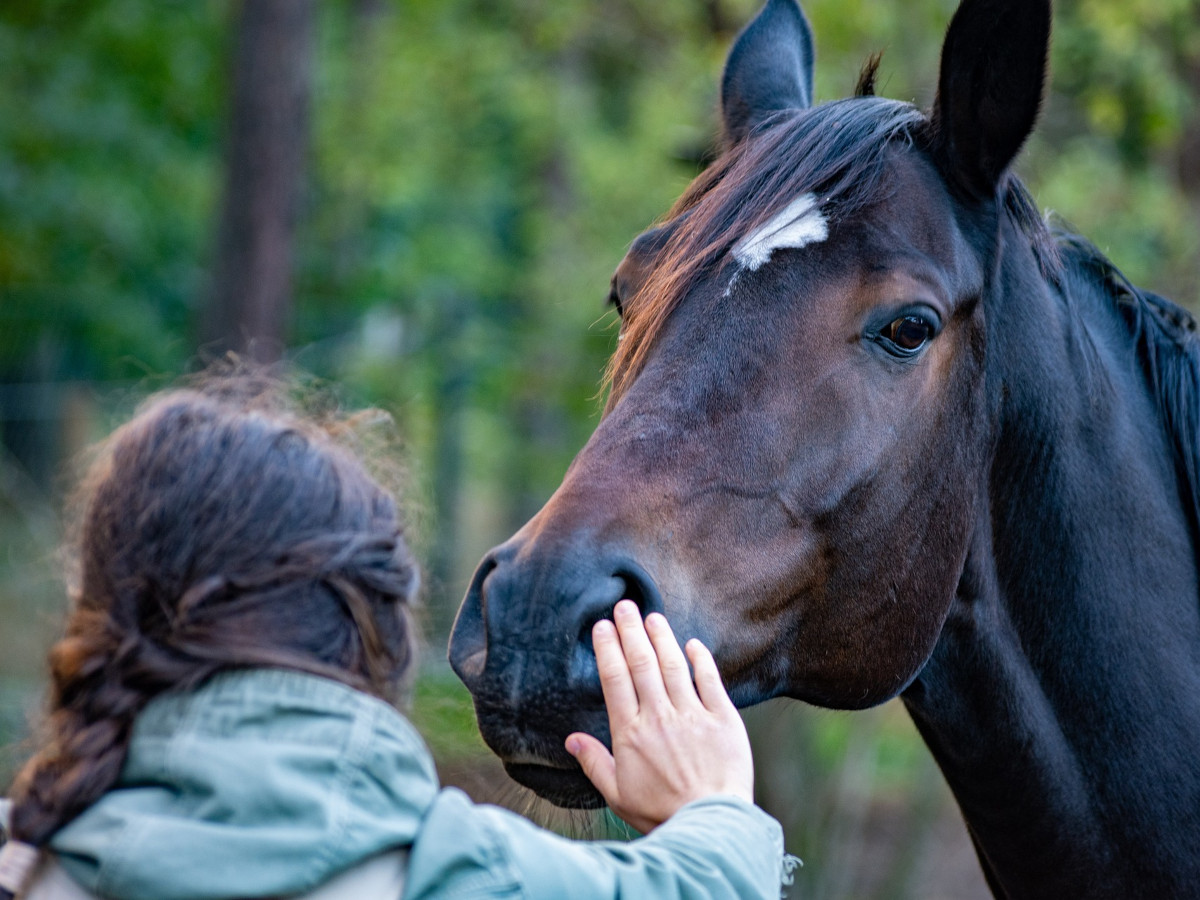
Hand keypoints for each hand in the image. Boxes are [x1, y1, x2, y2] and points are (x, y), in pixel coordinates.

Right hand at [564, 599, 753, 832]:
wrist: (710, 826)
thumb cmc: (661, 814)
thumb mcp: (617, 794)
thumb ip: (594, 763)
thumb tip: (571, 740)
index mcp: (631, 734)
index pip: (615, 680)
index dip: (607, 649)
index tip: (602, 627)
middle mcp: (659, 717)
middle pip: (641, 664)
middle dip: (630, 631)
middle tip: (623, 606)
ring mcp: (692, 716)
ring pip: (673, 666)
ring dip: (661, 637)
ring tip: (652, 616)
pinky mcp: (723, 720)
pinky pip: (710, 682)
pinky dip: (701, 660)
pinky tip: (692, 644)